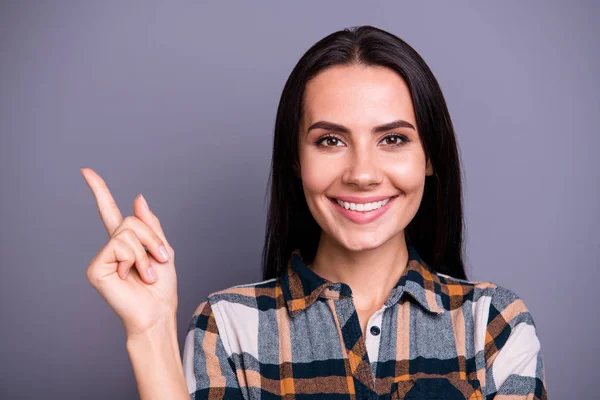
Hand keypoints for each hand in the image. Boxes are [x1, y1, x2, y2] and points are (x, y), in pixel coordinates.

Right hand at [81, 168, 177, 337]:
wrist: (157, 312)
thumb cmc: (161, 287)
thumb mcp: (162, 250)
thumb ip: (150, 224)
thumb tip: (137, 197)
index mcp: (125, 242)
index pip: (109, 211)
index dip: (99, 190)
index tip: (86, 171)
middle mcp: (110, 247)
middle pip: (131, 220)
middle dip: (152, 238)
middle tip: (159, 260)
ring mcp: (101, 256)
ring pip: (127, 232)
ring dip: (146, 252)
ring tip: (147, 273)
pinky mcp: (95, 267)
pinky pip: (120, 246)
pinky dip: (135, 260)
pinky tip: (132, 276)